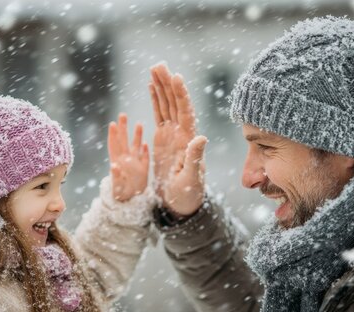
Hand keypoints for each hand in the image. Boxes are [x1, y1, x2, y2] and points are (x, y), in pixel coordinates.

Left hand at [107, 113, 149, 201]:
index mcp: (118, 162)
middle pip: (124, 141)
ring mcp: (134, 164)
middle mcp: (125, 160)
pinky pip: (144, 157)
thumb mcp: (117, 187)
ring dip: (136, 135)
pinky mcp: (143, 169)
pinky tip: (144, 142)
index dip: (113, 135)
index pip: (114, 146)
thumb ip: (116, 176)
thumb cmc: (120, 196)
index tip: (112, 124)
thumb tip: (114, 166)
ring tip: (138, 123)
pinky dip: (144, 150)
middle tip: (122, 114)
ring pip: (135, 146)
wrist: (130, 203)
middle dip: (123, 128)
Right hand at [149, 63, 206, 217]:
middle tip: (159, 65)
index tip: (175, 77)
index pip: (184, 111)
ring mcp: (173, 135)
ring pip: (166, 105)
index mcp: (188, 140)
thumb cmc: (188, 194)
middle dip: (167, 83)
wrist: (180, 204)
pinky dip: (156, 100)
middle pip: (174, 103)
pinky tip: (151, 87)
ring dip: (161, 87)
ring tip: (154, 69)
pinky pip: (159, 114)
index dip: (180, 94)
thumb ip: (195, 158)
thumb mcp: (192, 178)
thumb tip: (202, 137)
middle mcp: (182, 133)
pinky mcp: (163, 139)